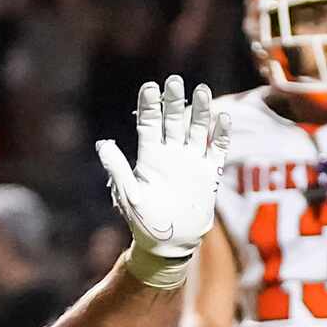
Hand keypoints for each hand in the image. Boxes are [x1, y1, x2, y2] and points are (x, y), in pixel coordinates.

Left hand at [96, 76, 225, 289]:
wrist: (170, 244)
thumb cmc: (144, 222)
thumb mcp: (128, 195)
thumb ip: (118, 169)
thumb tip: (103, 144)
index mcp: (149, 157)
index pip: (149, 123)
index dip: (149, 105)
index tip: (150, 87)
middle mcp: (170, 154)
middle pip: (173, 120)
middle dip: (173, 101)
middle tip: (174, 82)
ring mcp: (191, 162)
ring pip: (196, 129)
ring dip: (199, 111)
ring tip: (200, 90)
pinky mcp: (209, 174)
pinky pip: (216, 149)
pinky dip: (220, 134)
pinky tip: (223, 119)